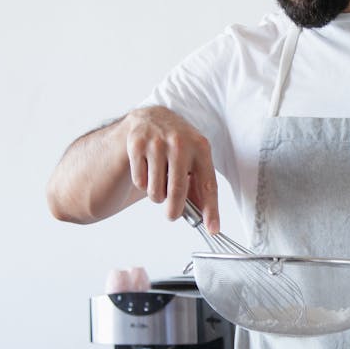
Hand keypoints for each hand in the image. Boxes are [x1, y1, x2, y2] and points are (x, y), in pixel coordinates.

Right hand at [123, 106, 219, 232]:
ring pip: (156, 190)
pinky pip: (140, 182)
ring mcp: (157, 142)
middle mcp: (180, 142)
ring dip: (157, 195)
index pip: (208, 184)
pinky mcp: (136, 144)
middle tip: (172, 216)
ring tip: (159, 181)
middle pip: (178, 191)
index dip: (211, 210)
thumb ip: (198, 185)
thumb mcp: (193, 159)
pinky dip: (142, 184)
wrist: (151, 118)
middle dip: (175, 210)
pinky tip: (146, 169)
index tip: (213, 229)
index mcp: (201, 147)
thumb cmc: (177, 145)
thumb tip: (205, 216)